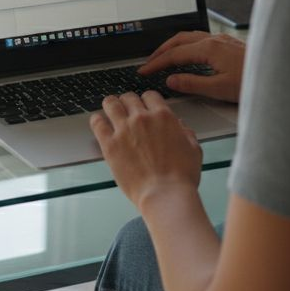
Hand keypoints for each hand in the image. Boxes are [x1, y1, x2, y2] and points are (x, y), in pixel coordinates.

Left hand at [91, 91, 202, 209]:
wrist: (165, 194)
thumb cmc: (181, 176)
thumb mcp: (193, 149)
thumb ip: (185, 132)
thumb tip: (180, 126)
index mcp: (163, 116)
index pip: (150, 96)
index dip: (146, 100)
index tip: (144, 106)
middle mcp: (142, 118)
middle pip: (129, 98)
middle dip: (128, 102)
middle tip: (127, 110)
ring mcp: (124, 130)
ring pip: (111, 104)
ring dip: (111, 105)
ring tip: (110, 110)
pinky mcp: (109, 144)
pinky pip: (97, 123)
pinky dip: (97, 120)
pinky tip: (98, 123)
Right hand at [138, 31, 245, 103]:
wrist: (280, 74)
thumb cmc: (254, 82)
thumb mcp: (220, 89)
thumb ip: (192, 84)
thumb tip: (171, 80)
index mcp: (209, 49)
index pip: (174, 54)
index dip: (156, 63)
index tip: (144, 71)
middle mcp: (215, 40)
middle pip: (178, 40)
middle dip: (160, 50)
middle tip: (148, 62)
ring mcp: (222, 40)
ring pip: (189, 37)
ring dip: (173, 46)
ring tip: (163, 57)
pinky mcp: (229, 44)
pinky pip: (200, 38)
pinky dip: (186, 45)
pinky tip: (189, 54)